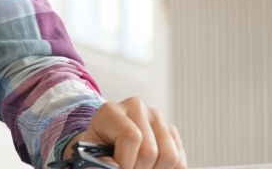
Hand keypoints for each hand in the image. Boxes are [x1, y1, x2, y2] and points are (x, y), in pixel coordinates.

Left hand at [63, 98, 185, 168]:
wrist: (106, 145)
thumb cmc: (98, 149)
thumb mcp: (91, 153)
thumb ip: (99, 161)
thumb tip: (113, 166)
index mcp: (112, 111)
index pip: (131, 136)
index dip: (126, 162)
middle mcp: (136, 108)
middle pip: (150, 151)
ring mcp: (156, 118)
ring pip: (169, 156)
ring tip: (139, 167)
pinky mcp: (170, 130)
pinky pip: (180, 159)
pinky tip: (152, 166)